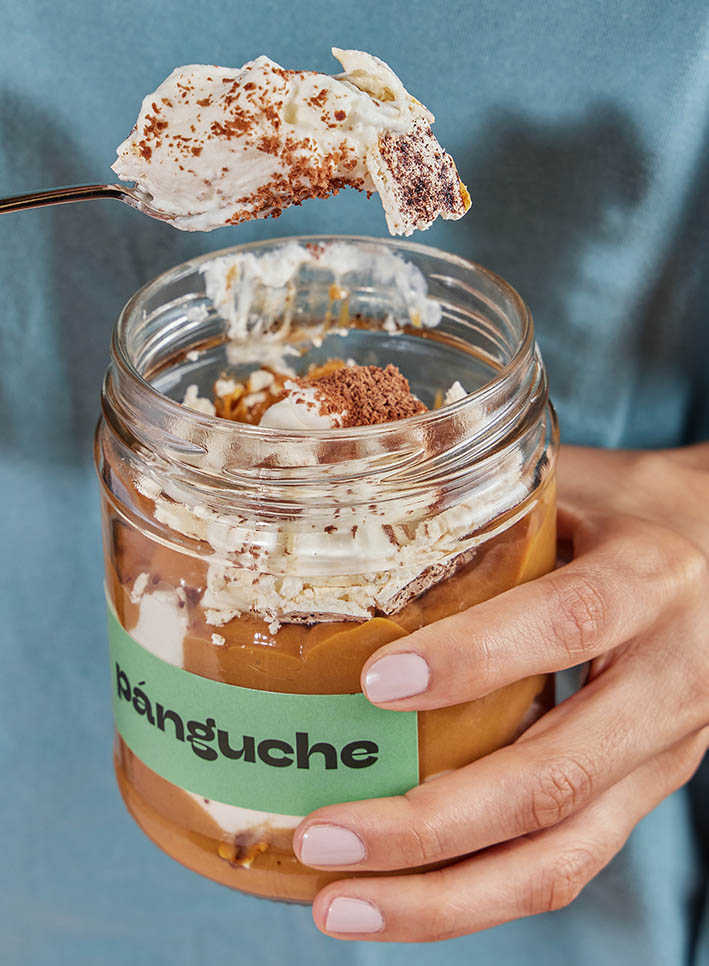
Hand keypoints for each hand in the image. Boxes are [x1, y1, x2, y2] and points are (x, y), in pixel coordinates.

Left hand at [293, 444, 708, 941]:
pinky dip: (473, 894)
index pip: (567, 623)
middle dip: (430, 824)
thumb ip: (483, 506)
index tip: (375, 684)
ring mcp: (660, 755)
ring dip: (443, 897)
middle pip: (556, 778)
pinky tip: (398, 899)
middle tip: (322, 834)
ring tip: (339, 906)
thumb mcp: (575, 485)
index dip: (476, 659)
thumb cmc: (631, 511)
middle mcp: (666, 681)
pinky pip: (560, 863)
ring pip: (560, 856)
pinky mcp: (640, 795)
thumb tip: (356, 517)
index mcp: (648, 580)